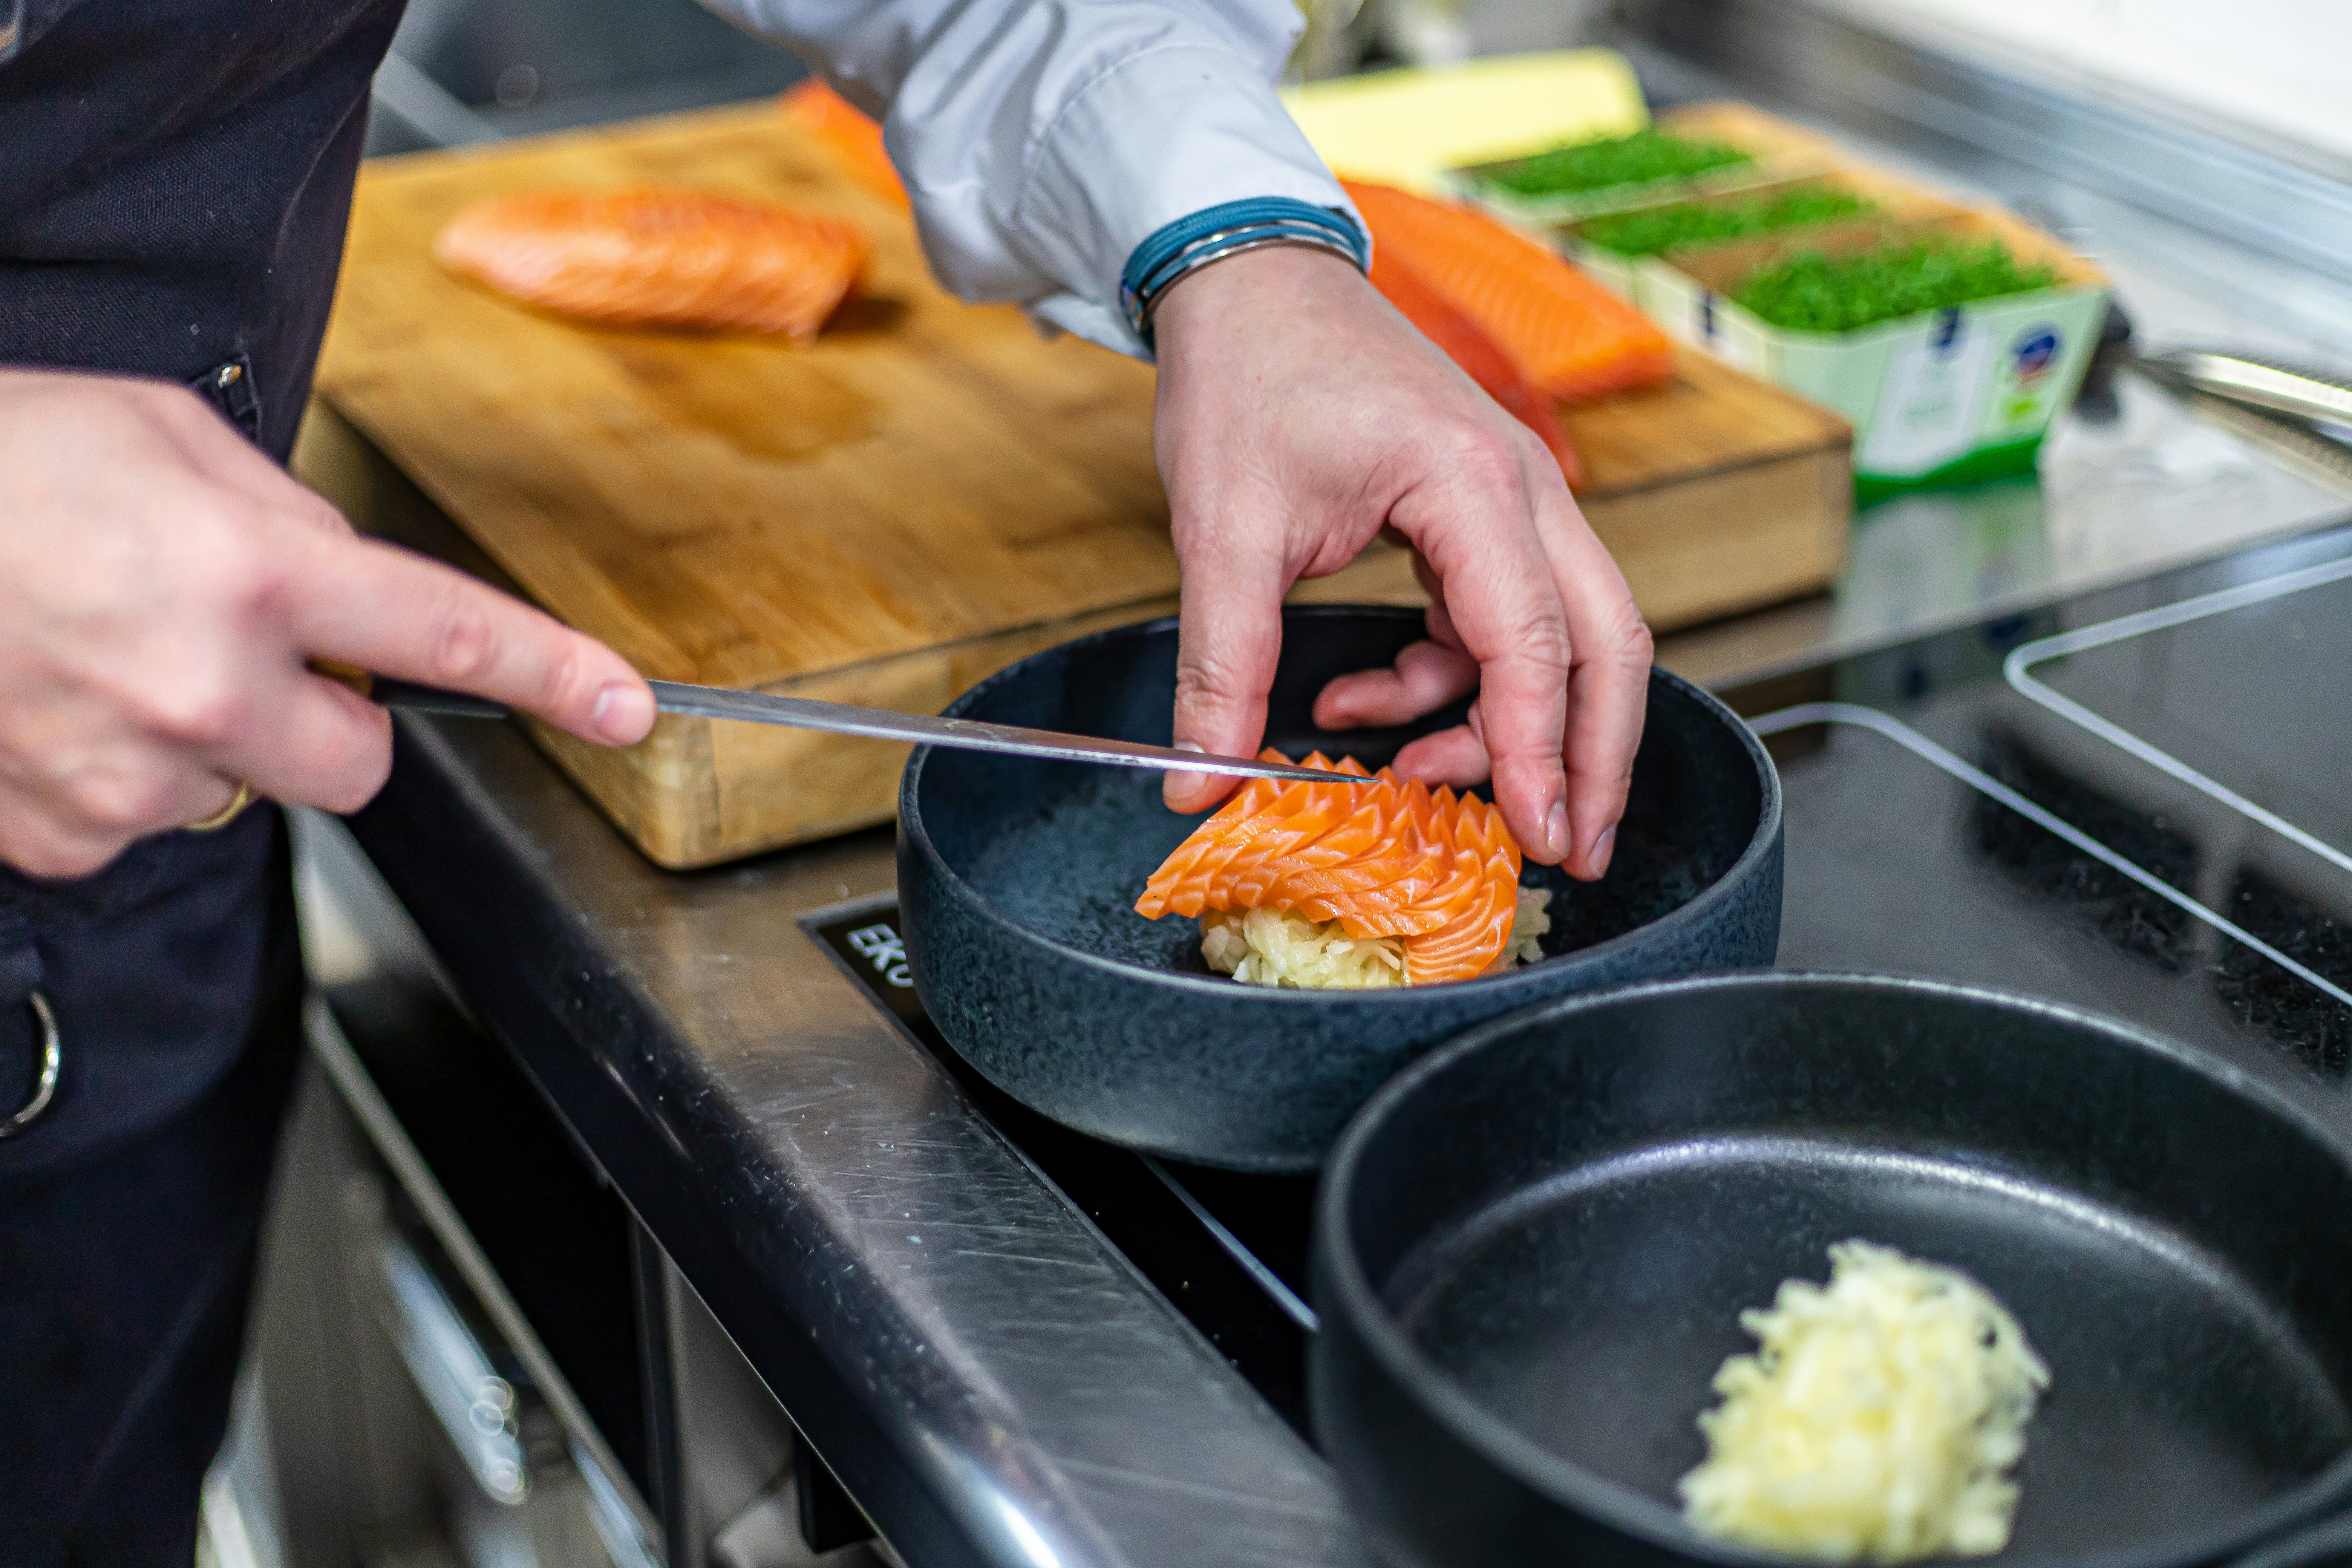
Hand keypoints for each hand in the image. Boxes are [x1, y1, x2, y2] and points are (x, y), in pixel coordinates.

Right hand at [0, 369, 654, 878]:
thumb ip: (288, 520)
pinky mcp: (62, 832)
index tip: (626, 710)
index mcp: (252, 572)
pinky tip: (54, 699)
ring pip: (242, 791)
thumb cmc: (6, 459)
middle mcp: (204, 687)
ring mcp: (128, 774)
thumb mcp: (167, 439)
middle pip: (358, 763)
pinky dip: (119, 773)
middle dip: (328, 720)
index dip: (555, 675)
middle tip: (244, 654)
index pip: (447, 635)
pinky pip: (143, 821)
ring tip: (107, 654)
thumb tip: (348, 591)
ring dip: (208, 739)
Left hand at [1149, 246, 1651, 875]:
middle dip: (1590, 757)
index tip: (1541, 837)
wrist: (1246, 278)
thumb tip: (1197, 785)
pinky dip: (1448, 679)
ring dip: (1496, 723)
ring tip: (1406, 772)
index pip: (1536, 644)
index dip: (1541, 752)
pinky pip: (1499, 621)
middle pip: (1604, 644)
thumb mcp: (1222, 531)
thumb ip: (1222, 667)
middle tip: (1567, 849)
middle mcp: (1523, 489)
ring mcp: (1513, 498)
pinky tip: (1362, 699)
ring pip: (1560, 639)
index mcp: (1475, 485)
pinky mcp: (1483, 514)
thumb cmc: (1245, 373)